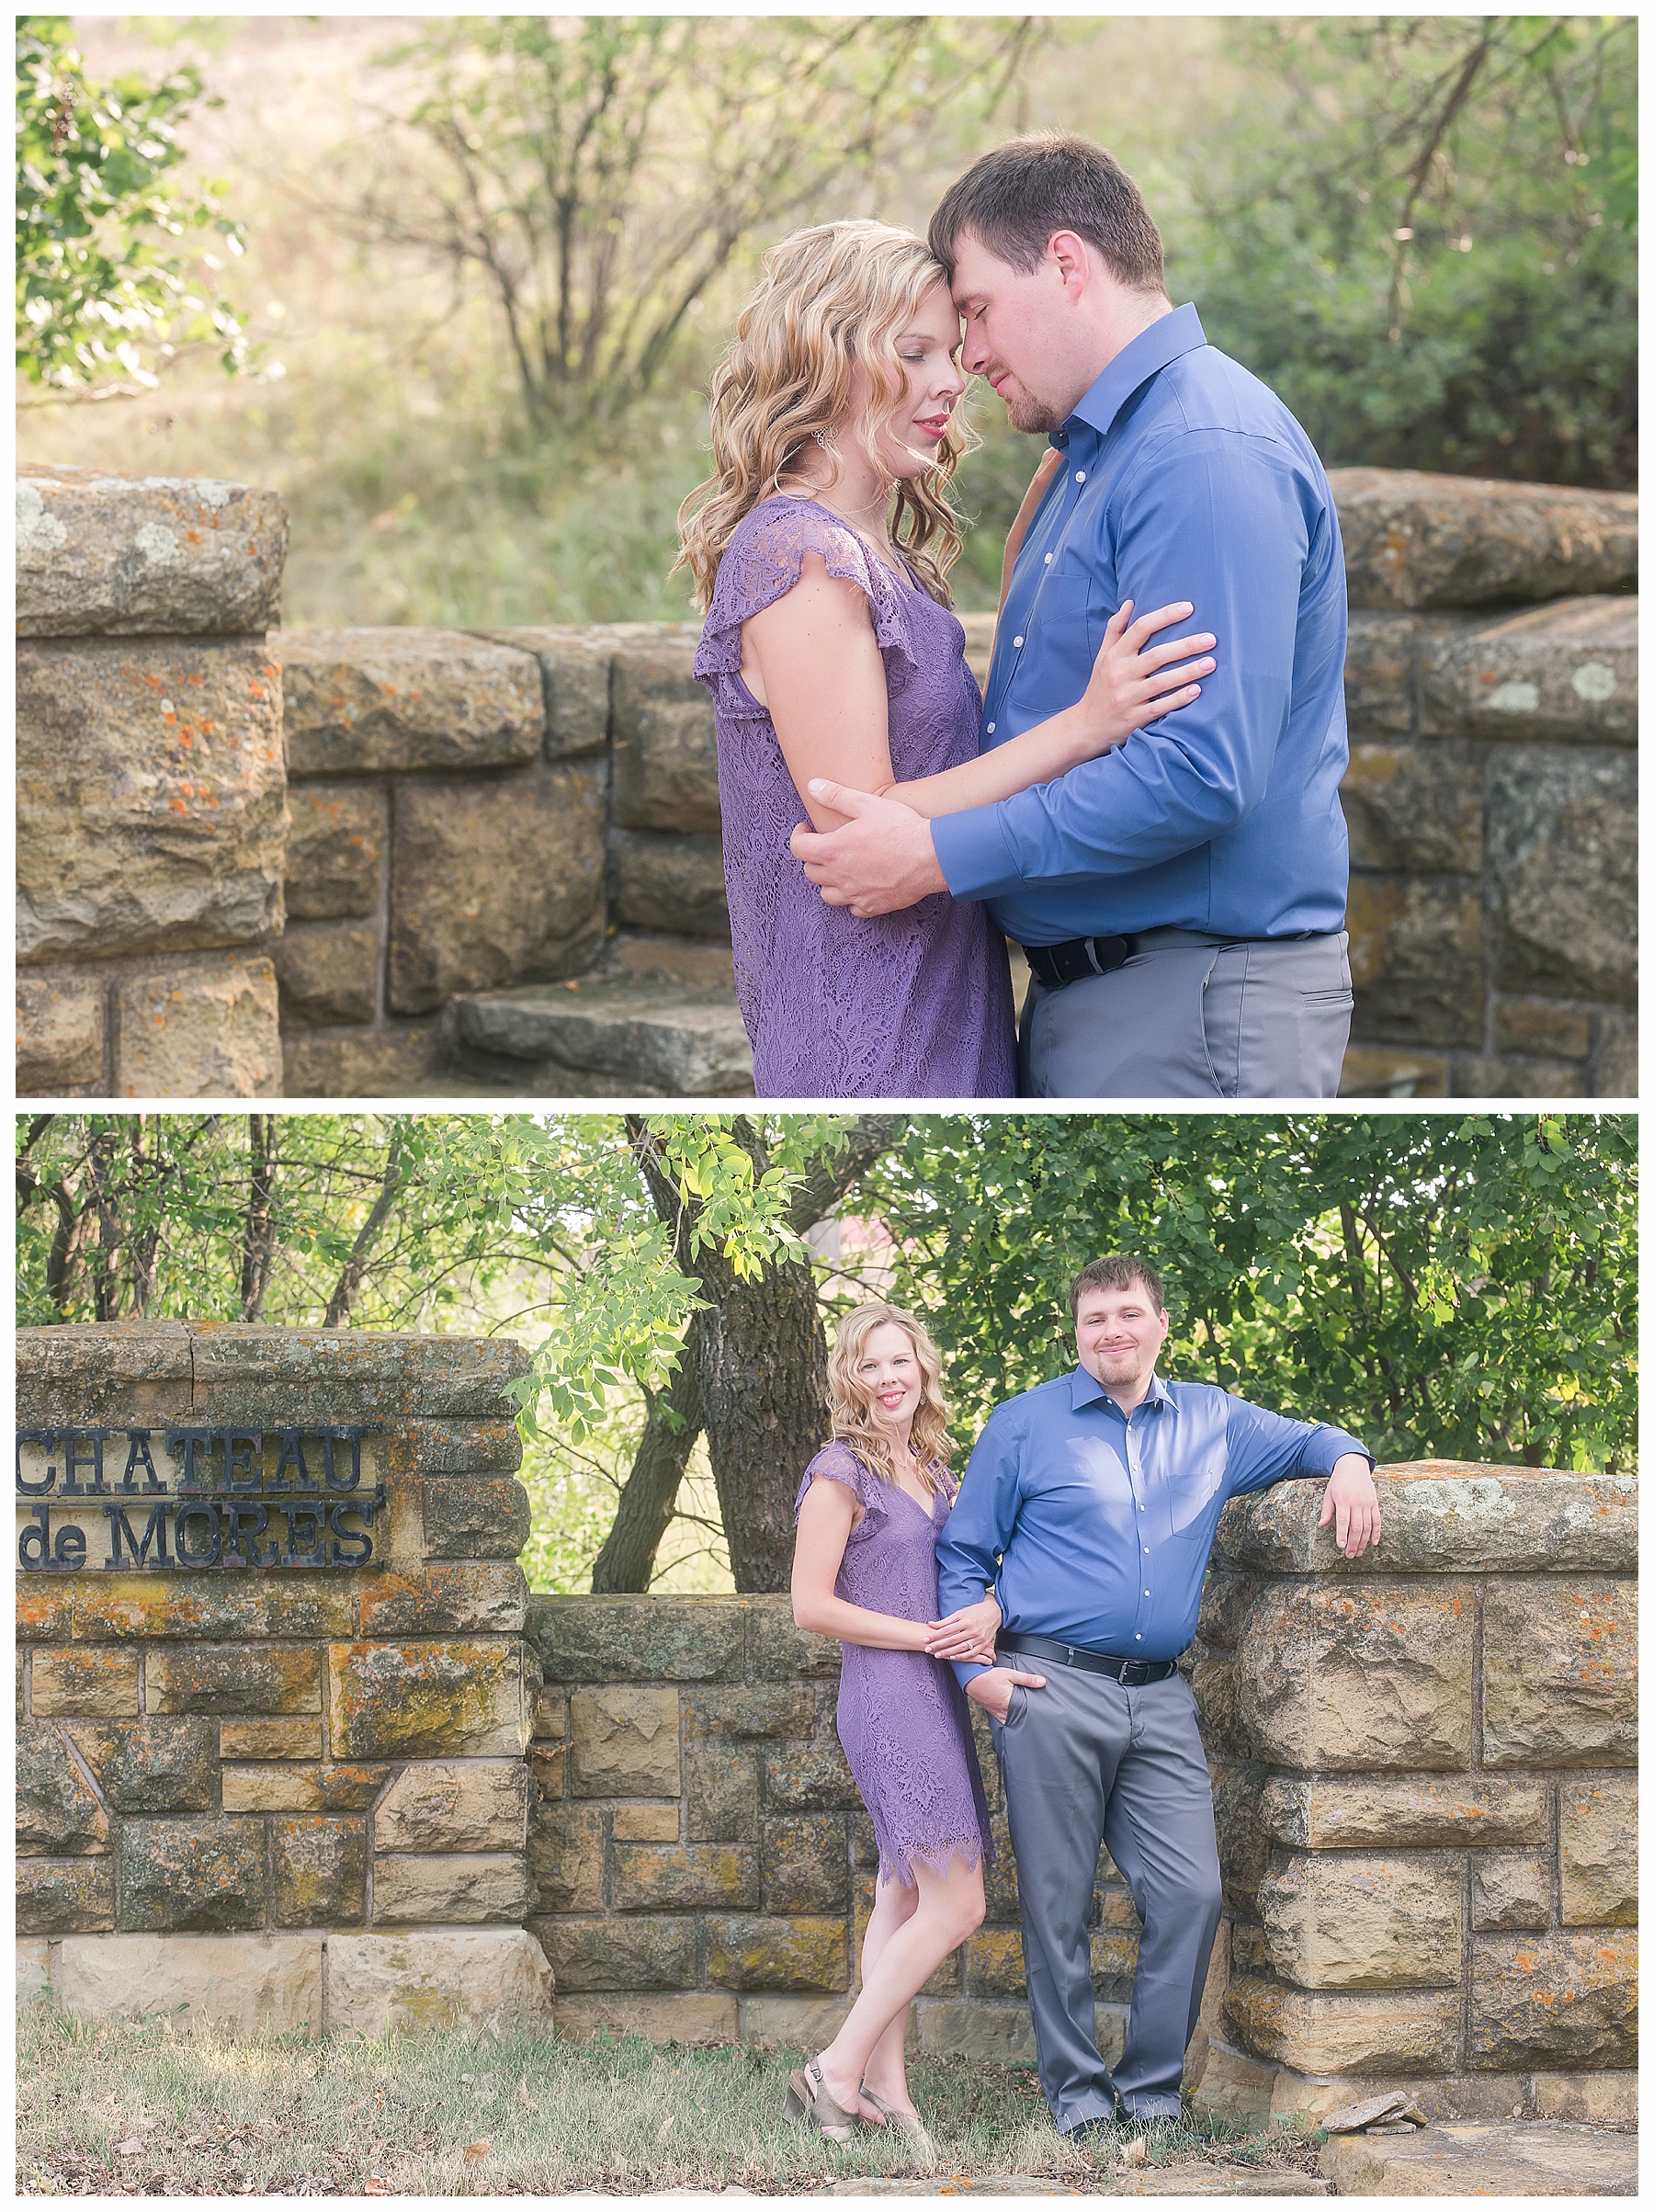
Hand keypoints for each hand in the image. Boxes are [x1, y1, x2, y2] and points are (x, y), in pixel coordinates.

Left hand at [789, 783, 946, 916]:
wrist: (931, 856)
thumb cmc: (900, 828)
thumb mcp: (867, 803)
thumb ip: (836, 795)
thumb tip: (812, 786)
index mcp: (833, 850)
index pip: (799, 848)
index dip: (798, 836)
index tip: (805, 829)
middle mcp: (839, 876)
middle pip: (811, 872)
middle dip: (813, 857)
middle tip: (825, 845)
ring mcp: (855, 894)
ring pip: (827, 895)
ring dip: (828, 881)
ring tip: (839, 868)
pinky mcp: (873, 906)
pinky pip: (853, 908)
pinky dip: (852, 898)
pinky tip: (860, 886)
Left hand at [925, 1594, 1001, 1662]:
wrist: (995, 1612)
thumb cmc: (975, 1611)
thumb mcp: (961, 1613)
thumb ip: (946, 1620)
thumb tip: (931, 1624)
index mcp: (966, 1620)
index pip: (947, 1630)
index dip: (935, 1635)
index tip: (925, 1639)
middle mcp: (972, 1630)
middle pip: (952, 1640)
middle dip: (938, 1645)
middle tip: (927, 1649)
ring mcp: (979, 1638)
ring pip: (960, 1648)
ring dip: (947, 1652)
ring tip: (937, 1655)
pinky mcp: (983, 1644)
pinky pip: (971, 1653)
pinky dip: (962, 1656)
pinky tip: (952, 1658)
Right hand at [964, 1665, 1045, 1722]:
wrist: (971, 1678)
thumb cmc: (989, 1676)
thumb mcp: (1010, 1674)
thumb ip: (1027, 1679)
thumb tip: (1042, 1682)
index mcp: (1009, 1703)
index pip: (1025, 1713)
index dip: (1033, 1713)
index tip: (1041, 1713)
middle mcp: (1003, 1711)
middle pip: (1019, 1718)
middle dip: (1026, 1717)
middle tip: (1036, 1716)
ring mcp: (997, 1713)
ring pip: (1011, 1720)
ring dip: (1017, 1718)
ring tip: (1026, 1716)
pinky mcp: (993, 1712)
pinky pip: (1003, 1719)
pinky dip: (1009, 1718)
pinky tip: (1014, 1715)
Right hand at [1078, 599, 1216, 751]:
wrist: (1086, 727)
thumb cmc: (1100, 688)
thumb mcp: (1102, 657)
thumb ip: (1115, 630)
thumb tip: (1129, 603)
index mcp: (1115, 656)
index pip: (1141, 629)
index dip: (1165, 616)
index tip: (1189, 607)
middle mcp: (1120, 674)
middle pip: (1157, 655)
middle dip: (1186, 646)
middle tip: (1211, 639)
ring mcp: (1127, 697)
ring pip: (1161, 681)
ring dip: (1188, 672)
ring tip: (1211, 663)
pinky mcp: (1134, 718)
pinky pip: (1160, 707)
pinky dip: (1178, 699)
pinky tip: (1196, 691)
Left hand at [1319, 1453, 1381, 1557]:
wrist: (1354, 1466)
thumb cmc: (1338, 1482)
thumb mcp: (1329, 1494)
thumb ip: (1326, 1510)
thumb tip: (1321, 1525)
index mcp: (1343, 1500)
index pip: (1343, 1521)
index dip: (1342, 1534)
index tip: (1341, 1546)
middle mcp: (1356, 1503)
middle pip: (1356, 1527)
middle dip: (1353, 1543)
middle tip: (1350, 1555)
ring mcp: (1367, 1503)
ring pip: (1367, 1526)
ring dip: (1364, 1541)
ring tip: (1359, 1552)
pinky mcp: (1374, 1504)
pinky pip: (1377, 1520)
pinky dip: (1376, 1532)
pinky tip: (1374, 1543)